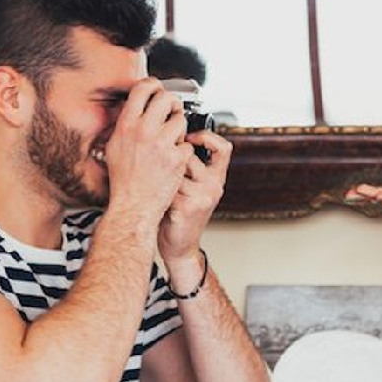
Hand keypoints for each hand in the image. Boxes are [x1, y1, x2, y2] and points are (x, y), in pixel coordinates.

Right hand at [104, 79, 191, 217]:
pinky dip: (183, 152)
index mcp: (126, 126)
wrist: (134, 205)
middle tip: (172, 112)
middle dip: (172, 104)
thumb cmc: (123, 180)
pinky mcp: (177, 158)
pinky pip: (187, 144)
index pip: (143, 88)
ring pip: (181, 120)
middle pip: (167, 98)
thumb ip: (125, 125)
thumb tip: (134, 107)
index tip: (158, 89)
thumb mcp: (114, 146)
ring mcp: (162, 144)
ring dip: (179, 128)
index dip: (153, 85)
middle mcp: (144, 131)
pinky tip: (174, 160)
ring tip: (172, 140)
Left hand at [157, 130, 232, 261]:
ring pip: (175, 169)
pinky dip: (158, 191)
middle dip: (172, 160)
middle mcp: (214, 185)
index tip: (189, 136)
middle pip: (191, 155)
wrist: (180, 245)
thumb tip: (173, 137)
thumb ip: (190, 166)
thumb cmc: (181, 213)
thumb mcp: (192, 187)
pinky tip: (159, 200)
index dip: (206, 136)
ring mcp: (203, 196)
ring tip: (162, 189)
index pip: (223, 147)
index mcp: (217, 177)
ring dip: (163, 177)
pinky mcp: (188, 206)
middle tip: (164, 171)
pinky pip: (167, 185)